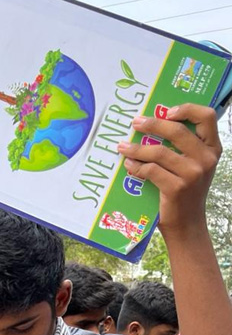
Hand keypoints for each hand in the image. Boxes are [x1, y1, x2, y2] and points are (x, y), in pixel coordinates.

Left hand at [116, 104, 220, 235]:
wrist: (187, 225)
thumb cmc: (186, 194)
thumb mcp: (194, 167)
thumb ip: (185, 148)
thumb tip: (156, 124)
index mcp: (212, 149)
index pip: (207, 116)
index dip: (187, 108)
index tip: (167, 111)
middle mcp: (206, 159)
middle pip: (177, 130)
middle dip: (153, 124)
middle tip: (135, 123)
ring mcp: (192, 174)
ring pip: (159, 152)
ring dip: (137, 149)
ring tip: (123, 147)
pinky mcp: (176, 188)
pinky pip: (151, 171)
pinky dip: (136, 167)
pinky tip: (129, 166)